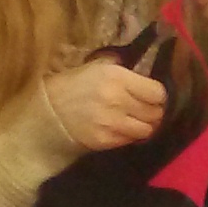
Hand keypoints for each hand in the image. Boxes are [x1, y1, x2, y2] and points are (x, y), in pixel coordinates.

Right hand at [43, 58, 166, 151]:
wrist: (48, 108)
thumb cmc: (76, 83)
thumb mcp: (99, 66)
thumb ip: (126, 71)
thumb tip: (148, 76)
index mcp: (118, 78)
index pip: (158, 93)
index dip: (158, 96)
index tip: (153, 97)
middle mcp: (118, 100)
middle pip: (155, 113)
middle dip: (154, 112)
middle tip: (147, 110)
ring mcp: (112, 123)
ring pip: (147, 130)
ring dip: (145, 126)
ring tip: (137, 121)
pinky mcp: (104, 140)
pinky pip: (130, 140)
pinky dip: (130, 136)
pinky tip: (122, 129)